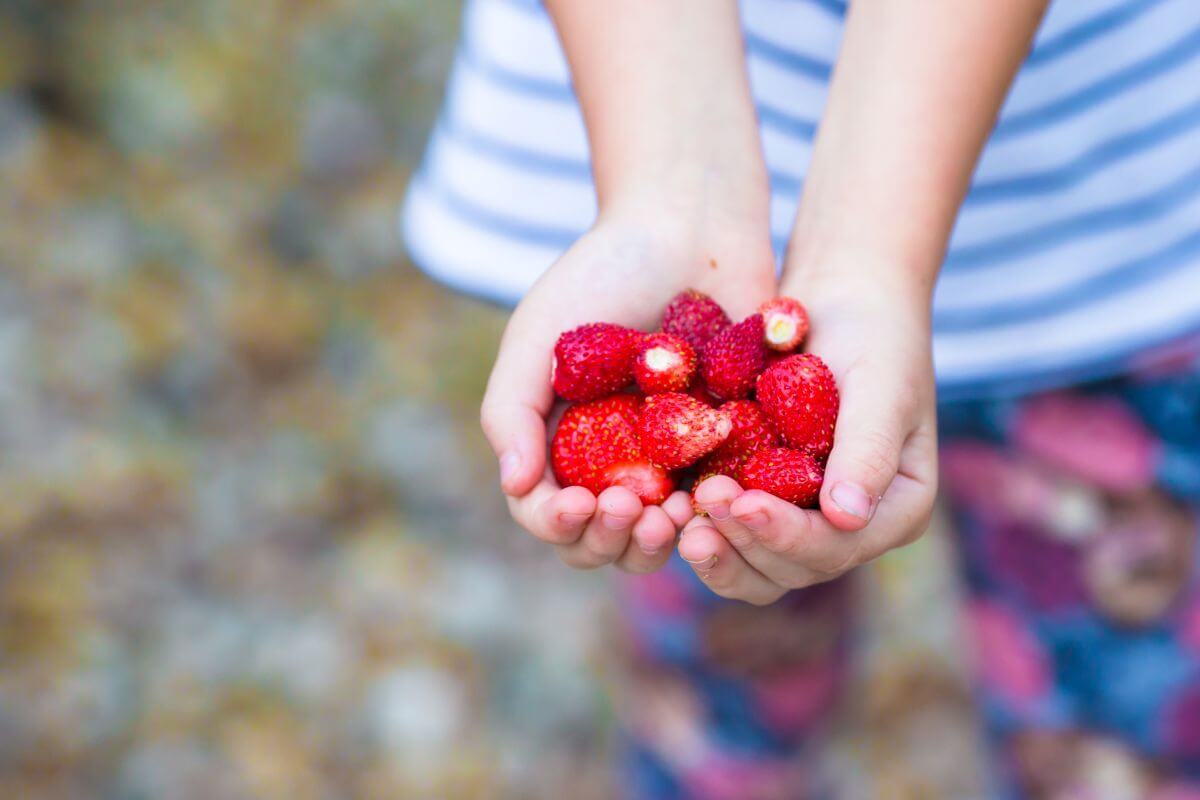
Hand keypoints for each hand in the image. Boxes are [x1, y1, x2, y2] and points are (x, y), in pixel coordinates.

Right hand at [481, 206, 775, 573]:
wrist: (691, 227)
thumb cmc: (603, 273)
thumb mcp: (538, 335)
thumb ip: (511, 411)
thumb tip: (515, 486)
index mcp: (561, 443)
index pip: (548, 514)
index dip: (558, 524)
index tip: (580, 504)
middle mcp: (613, 463)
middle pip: (603, 540)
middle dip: (612, 539)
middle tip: (633, 510)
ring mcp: (672, 461)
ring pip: (660, 536)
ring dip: (662, 540)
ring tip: (674, 512)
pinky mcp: (728, 448)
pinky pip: (720, 502)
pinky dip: (715, 512)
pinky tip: (719, 493)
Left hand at [681, 258, 938, 603]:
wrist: (842, 300)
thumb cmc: (874, 335)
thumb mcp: (880, 386)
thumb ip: (867, 450)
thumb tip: (848, 517)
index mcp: (894, 511)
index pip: (837, 546)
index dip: (787, 535)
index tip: (744, 503)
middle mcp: (848, 528)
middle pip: (791, 568)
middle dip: (744, 544)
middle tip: (703, 503)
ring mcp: (801, 518)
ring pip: (755, 567)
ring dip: (718, 551)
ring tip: (679, 519)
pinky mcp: (758, 498)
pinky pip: (728, 533)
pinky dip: (700, 526)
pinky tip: (669, 505)